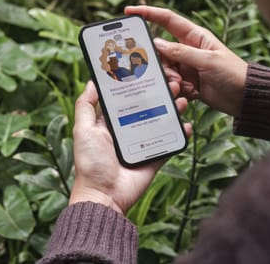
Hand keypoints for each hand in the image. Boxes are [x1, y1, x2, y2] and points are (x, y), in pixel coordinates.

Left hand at [69, 81, 190, 213]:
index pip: (126, 99)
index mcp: (110, 123)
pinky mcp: (154, 158)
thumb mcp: (83, 130)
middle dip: (160, 95)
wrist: (104, 197)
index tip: (148, 72)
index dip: (137, 86)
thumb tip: (92, 82)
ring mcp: (143, 144)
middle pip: (148, 108)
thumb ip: (85, 106)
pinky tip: (186, 125)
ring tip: (182, 100)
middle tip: (171, 83)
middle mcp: (127, 131)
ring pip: (161, 122)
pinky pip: (170, 144)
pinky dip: (180, 135)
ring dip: (173, 110)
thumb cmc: (90, 164)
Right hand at [125, 5, 247, 116]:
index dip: (147, 13)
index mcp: (195, 36)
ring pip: (165, 70)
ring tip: (186, 86)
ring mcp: (187, 67)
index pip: (167, 20)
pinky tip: (191, 93)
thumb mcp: (207, 61)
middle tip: (173, 76)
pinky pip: (172, 84)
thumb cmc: (233, 73)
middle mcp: (188, 50)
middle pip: (161, 51)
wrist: (245, 98)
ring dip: (172, 80)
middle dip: (161, 64)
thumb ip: (181, 52)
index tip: (129, 12)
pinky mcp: (187, 83)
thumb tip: (157, 45)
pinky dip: (178, 90)